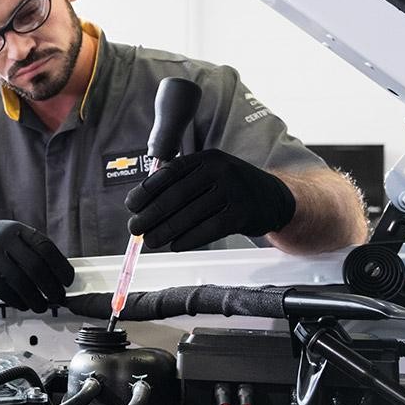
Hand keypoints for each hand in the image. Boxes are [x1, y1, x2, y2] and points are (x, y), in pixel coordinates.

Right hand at [0, 220, 73, 311]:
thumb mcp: (11, 234)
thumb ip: (30, 249)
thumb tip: (56, 273)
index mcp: (17, 230)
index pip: (45, 248)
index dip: (60, 266)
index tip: (67, 281)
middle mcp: (4, 239)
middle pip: (36, 267)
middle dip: (51, 287)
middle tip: (57, 298)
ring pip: (20, 281)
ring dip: (35, 298)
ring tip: (41, 306)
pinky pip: (3, 290)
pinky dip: (16, 300)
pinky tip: (22, 304)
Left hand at [125, 149, 295, 251]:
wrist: (274, 199)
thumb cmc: (231, 188)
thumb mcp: (209, 174)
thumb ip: (180, 183)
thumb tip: (141, 205)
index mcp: (207, 159)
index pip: (170, 173)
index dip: (146, 190)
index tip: (131, 205)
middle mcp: (221, 171)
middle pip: (176, 196)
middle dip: (151, 214)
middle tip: (135, 228)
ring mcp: (234, 192)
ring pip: (190, 215)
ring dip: (165, 231)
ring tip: (150, 241)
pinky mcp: (243, 214)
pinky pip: (208, 229)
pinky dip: (188, 239)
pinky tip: (175, 245)